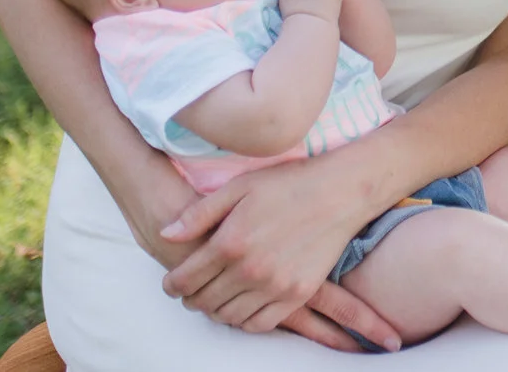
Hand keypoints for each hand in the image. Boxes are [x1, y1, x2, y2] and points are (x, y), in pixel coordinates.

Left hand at [160, 160, 402, 350]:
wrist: (341, 191)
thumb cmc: (288, 183)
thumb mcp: (240, 186)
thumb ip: (199, 213)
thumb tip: (165, 234)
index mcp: (230, 242)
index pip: (184, 280)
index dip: (171, 285)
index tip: (172, 283)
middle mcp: (250, 270)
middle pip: (203, 302)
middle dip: (191, 298)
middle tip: (192, 290)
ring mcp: (275, 285)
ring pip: (228, 316)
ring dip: (215, 310)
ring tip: (217, 296)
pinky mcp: (297, 294)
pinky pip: (259, 324)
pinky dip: (244, 320)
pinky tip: (243, 304)